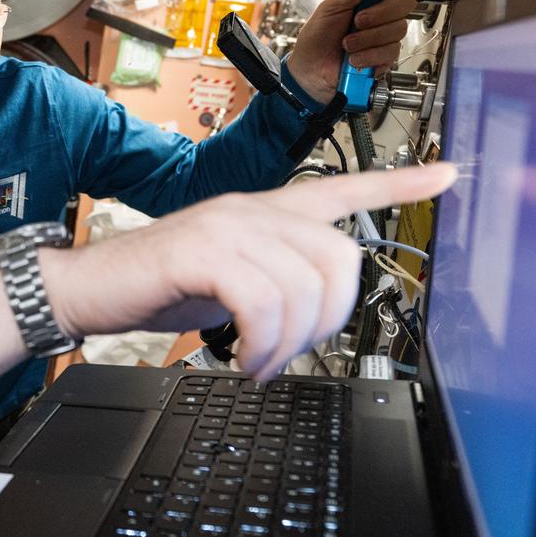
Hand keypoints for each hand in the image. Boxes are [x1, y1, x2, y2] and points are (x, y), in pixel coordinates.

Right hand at [48, 162, 456, 379]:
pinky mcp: (200, 250)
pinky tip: (243, 357)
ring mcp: (227, 225)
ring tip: (259, 360)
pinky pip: (263, 301)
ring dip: (288, 343)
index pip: (343, 186)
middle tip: (292, 351)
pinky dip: (261, 343)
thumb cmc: (156, 287)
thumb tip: (313, 320)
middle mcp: (252, 209)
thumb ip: (274, 282)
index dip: (398, 182)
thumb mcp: (230, 282)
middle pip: (340, 255)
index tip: (446, 175)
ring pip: (304, 285)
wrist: (89, 288)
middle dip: (329, 319)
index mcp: (263, 212)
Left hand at [288, 0, 415, 101]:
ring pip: (397, 32)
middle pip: (403, 9)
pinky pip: (390, 54)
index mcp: (369, 1)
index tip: (362, 10)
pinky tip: (355, 60)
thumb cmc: (316, 39)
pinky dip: (369, 57)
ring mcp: (383, 39)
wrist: (310, 70)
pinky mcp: (384, 59)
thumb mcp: (329, 8)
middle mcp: (380, 18)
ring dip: (367, 41)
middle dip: (377, 19)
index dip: (386, 0)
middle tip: (355, 25)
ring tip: (347, 46)